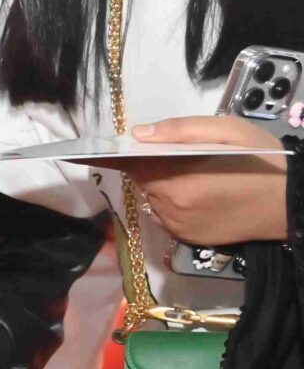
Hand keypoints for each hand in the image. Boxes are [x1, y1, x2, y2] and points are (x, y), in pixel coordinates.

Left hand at [120, 115, 290, 245]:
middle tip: (185, 157)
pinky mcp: (186, 238)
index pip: (129, 165)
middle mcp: (169, 207)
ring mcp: (177, 226)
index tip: (85, 151)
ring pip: (154, 197)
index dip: (111, 155)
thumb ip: (182, 130)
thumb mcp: (229, 131)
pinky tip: (202, 195)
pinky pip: (166, 215)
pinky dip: (175, 203)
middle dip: (153, 165)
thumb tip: (140, 134)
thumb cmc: (263, 162)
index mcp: (176, 180)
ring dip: (165, 185)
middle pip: (143, 179)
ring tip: (199, 176)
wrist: (292, 206)